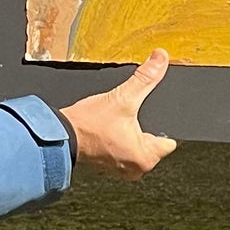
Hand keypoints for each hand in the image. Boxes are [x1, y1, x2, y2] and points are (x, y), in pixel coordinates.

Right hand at [63, 50, 177, 180]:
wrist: (61, 135)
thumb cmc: (89, 125)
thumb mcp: (123, 97)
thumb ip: (146, 78)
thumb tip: (161, 59)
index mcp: (146, 157)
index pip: (169, 142)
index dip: (162, 124)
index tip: (151, 115)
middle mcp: (136, 169)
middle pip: (153, 144)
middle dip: (144, 129)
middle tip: (127, 118)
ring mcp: (121, 170)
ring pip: (136, 147)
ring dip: (130, 136)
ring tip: (116, 125)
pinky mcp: (108, 167)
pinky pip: (122, 152)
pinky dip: (118, 142)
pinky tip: (108, 132)